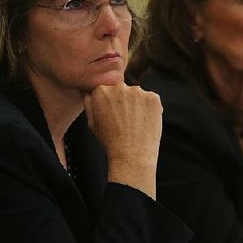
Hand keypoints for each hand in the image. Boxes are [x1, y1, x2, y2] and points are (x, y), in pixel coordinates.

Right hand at [84, 83, 162, 198]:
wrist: (131, 155)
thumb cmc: (110, 141)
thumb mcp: (92, 123)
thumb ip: (89, 103)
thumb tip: (89, 90)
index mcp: (100, 91)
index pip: (106, 91)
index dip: (110, 105)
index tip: (113, 117)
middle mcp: (119, 87)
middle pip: (122, 91)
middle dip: (123, 102)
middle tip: (125, 122)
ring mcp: (138, 91)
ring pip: (137, 95)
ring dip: (137, 105)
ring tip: (135, 124)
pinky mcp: (153, 97)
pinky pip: (151, 100)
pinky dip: (150, 109)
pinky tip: (144, 123)